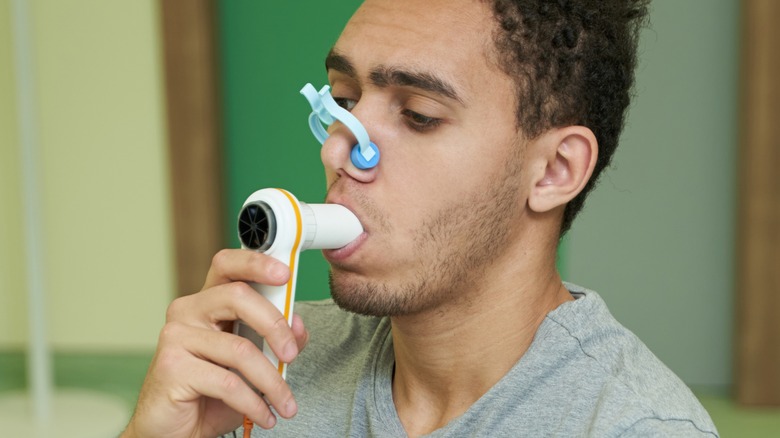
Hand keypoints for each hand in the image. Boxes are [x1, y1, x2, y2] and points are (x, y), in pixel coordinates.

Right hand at [122, 249, 308, 437]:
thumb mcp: (252, 365)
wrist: (174, 432)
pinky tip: (263, 415)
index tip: (284, 273)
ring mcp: (176, 337)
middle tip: (291, 354)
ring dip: (271, 381)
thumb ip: (276, 340)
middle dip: (275, 324)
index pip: (228, 266)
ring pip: (240, 348)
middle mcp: (187, 312)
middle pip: (238, 296)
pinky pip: (227, 381)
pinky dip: (253, 402)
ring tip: (284, 402)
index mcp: (207, 303)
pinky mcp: (171, 367)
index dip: (256, 262)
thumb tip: (297, 324)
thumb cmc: (210, 394)